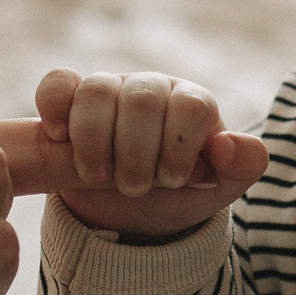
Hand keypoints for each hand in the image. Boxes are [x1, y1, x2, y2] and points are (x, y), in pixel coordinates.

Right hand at [0, 68, 267, 241]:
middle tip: (134, 188)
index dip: (180, 144)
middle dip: (136, 150)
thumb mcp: (215, 190)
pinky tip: (58, 137)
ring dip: (94, 139)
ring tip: (98, 177)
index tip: (172, 180)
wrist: (128, 211)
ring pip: (98, 90)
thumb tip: (232, 145)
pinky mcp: (70, 99)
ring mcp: (110, 90)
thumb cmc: (177, 194)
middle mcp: (153, 88)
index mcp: (193, 104)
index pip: (192, 105)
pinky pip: (59, 84)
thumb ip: (240, 168)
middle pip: (144, 99)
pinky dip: (55, 106)